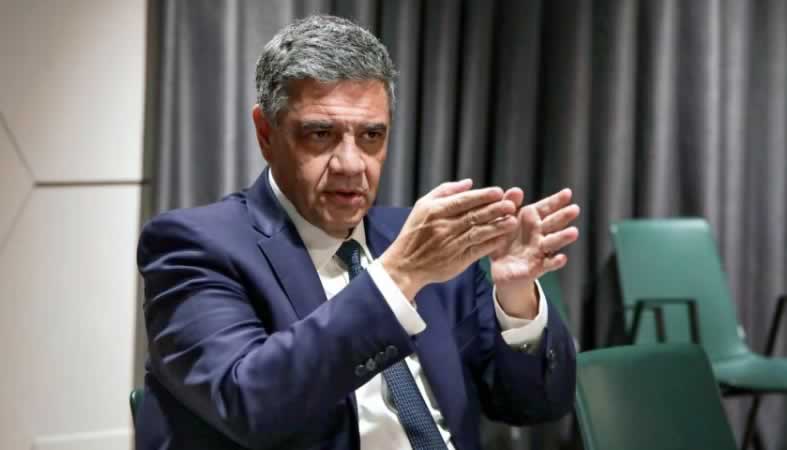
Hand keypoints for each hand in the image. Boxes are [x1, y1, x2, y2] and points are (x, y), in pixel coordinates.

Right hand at [380, 179, 518, 300]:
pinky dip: (491, 243)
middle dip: (495, 209)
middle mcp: (444, 227)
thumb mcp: (422, 206)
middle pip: (474, 216)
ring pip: (479, 233)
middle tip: (511, 204)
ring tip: (512, 220)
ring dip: (497, 226)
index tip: (498, 192)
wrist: (405, 264)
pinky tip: (502, 238)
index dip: (482, 196)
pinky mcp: (457, 260)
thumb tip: (469, 183)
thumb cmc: (414, 233)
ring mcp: (451, 244)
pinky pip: (478, 250)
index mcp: (435, 211)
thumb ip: (445, 191)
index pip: (463, 201)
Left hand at [490, 188, 579, 317]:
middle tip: (575, 209)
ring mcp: (539, 250)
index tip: (567, 193)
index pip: (546, 207)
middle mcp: (539, 233)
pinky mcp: (536, 267)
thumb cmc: (502, 240)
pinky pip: (548, 265)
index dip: (556, 200)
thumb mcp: (500, 220)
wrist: (500, 268)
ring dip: (563, 237)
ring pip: (553, 242)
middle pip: (553, 223)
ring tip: (574, 232)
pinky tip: (562, 258)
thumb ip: (507, 205)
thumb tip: (516, 190)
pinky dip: (555, 262)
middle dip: (563, 216)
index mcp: (531, 219)